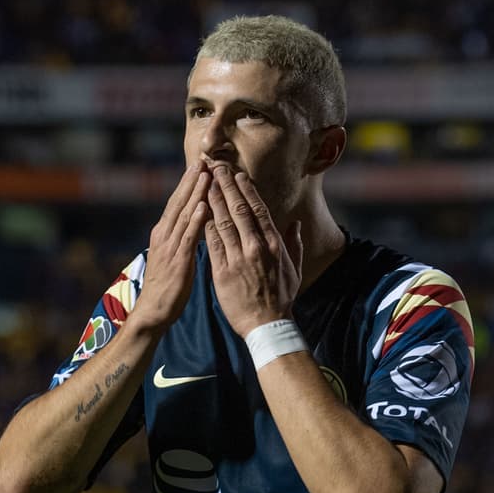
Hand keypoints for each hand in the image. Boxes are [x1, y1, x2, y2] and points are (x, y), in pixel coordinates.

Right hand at [131, 163, 212, 332]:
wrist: (152, 312)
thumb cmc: (167, 287)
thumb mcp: (173, 256)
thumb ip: (181, 238)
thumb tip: (193, 224)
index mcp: (164, 233)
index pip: (178, 203)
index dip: (189, 183)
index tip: (200, 165)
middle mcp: (164, 235)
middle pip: (179, 202)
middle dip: (192, 180)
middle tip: (204, 158)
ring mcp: (170, 247)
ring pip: (184, 214)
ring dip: (195, 193)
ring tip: (206, 174)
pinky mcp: (177, 260)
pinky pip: (187, 237)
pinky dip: (195, 220)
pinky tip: (203, 206)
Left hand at [204, 165, 302, 337]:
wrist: (267, 325)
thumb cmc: (282, 298)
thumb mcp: (294, 269)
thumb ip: (293, 245)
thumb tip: (295, 225)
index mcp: (274, 244)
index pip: (258, 209)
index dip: (246, 190)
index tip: (237, 174)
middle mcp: (256, 246)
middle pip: (239, 209)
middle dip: (226, 186)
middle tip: (216, 167)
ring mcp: (239, 258)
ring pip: (223, 221)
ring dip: (213, 199)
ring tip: (204, 182)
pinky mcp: (222, 271)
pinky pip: (212, 243)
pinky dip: (205, 224)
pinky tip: (198, 211)